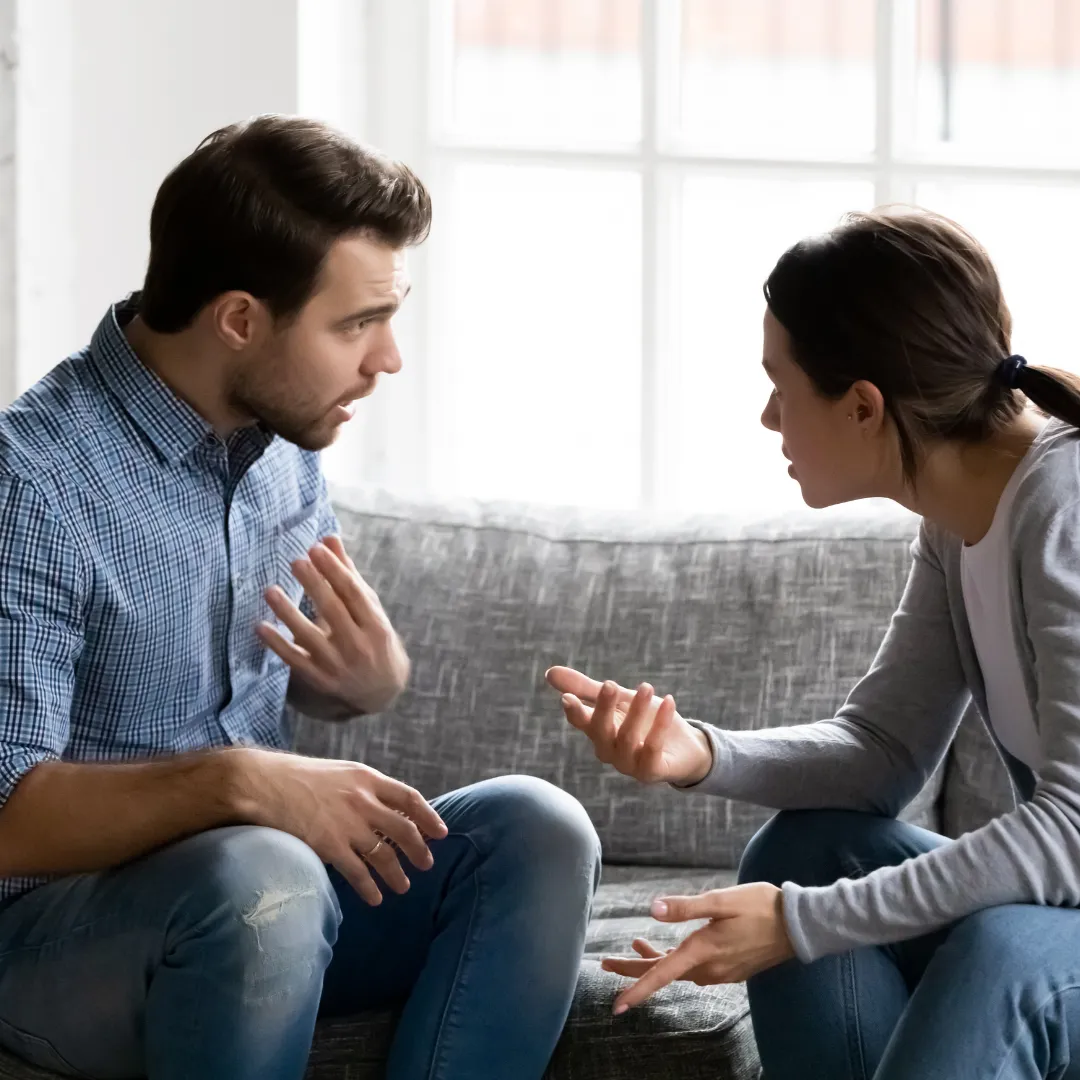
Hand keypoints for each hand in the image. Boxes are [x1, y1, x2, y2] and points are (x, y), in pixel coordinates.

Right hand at [234, 747, 448, 905]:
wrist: (262, 783)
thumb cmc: (296, 776)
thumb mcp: (338, 772)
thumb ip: (361, 788)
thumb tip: (380, 807)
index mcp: (366, 778)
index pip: (409, 798)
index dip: (429, 817)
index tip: (441, 832)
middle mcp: (363, 800)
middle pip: (403, 830)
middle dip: (419, 850)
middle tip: (426, 864)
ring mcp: (348, 824)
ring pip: (384, 855)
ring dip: (397, 874)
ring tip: (403, 887)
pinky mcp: (330, 845)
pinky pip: (358, 872)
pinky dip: (369, 888)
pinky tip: (375, 898)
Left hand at [258, 535, 409, 715]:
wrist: (381, 692)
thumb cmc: (373, 639)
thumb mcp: (369, 609)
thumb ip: (348, 574)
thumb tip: (329, 538)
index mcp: (376, 625)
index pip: (353, 593)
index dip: (335, 570)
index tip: (316, 549)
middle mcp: (359, 646)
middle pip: (334, 610)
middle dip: (315, 585)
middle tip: (296, 561)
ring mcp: (338, 666)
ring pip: (310, 636)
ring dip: (289, 613)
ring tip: (270, 590)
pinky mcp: (320, 680)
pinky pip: (295, 660)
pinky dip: (277, 644)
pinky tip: (261, 627)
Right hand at [545, 667, 712, 786]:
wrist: (685, 746)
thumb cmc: (645, 720)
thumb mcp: (619, 700)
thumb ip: (586, 689)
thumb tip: (549, 673)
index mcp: (597, 732)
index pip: (580, 722)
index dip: (574, 712)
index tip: (568, 698)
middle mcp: (609, 750)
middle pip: (600, 730)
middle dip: (603, 707)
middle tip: (610, 684)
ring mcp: (628, 764)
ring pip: (626, 738)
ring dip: (637, 711)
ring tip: (647, 687)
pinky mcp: (651, 772)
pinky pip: (652, 748)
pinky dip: (660, 724)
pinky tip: (669, 702)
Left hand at [601, 884, 795, 1013]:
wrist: (799, 925)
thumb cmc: (761, 907)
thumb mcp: (721, 900)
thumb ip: (686, 907)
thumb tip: (652, 910)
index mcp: (704, 950)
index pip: (662, 974)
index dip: (636, 988)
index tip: (616, 1007)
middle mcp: (710, 968)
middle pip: (663, 973)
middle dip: (634, 968)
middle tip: (606, 962)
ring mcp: (721, 971)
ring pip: (678, 970)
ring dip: (655, 960)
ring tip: (635, 944)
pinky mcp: (729, 968)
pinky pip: (693, 969)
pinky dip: (675, 959)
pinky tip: (671, 947)